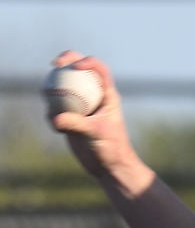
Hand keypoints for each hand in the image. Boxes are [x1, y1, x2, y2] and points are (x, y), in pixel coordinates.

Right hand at [46, 51, 144, 182]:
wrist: (109, 166)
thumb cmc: (112, 148)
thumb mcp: (96, 134)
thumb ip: (76, 123)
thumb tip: (55, 117)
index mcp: (107, 95)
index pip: (100, 70)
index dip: (87, 61)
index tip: (74, 66)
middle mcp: (94, 97)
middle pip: (79, 71)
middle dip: (66, 61)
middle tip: (54, 64)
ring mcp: (81, 106)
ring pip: (63, 88)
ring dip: (53, 89)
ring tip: (49, 101)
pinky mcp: (71, 118)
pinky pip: (55, 109)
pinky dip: (52, 115)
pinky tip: (58, 130)